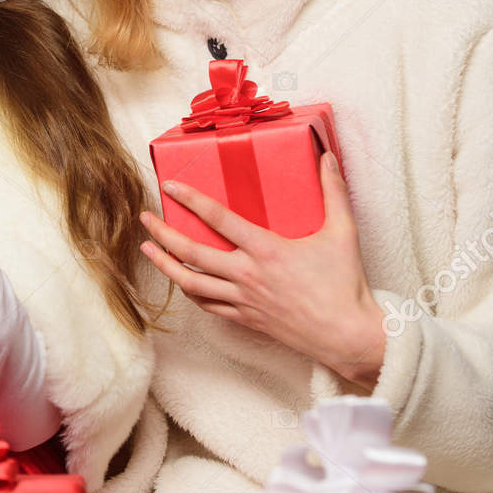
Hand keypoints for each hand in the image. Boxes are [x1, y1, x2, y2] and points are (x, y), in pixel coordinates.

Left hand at [139, 153, 387, 388]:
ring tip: (147, 250)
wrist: (348, 336)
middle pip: (192, 253)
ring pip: (192, 284)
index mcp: (266, 250)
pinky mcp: (247, 319)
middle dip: (163, 234)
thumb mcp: (343, 232)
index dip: (191, 200)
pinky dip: (189, 292)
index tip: (170, 186)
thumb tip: (328, 156)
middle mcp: (248, 275)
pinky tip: (181, 282)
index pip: (219, 219)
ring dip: (165, 265)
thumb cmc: (345, 284)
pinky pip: (208, 306)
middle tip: (144, 218)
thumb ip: (333, 191)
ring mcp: (244, 300)